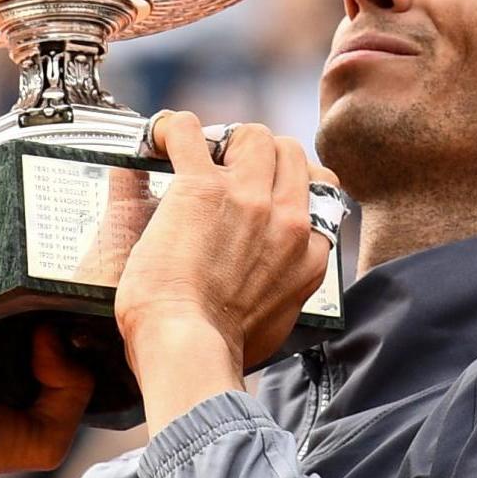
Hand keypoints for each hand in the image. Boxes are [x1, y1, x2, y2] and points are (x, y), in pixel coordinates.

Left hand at [116, 113, 335, 430]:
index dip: (286, 187)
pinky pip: (188, 132)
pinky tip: (160, 139)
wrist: (188, 348)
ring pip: (253, 135)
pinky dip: (172, 129)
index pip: (316, 194)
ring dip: (227, 138)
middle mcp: (287, 218)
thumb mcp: (277, 321)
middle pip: (289, 153)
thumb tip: (274, 291)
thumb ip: (283, 292)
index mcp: (307, 253)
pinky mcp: (201, 187)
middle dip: (262, 153)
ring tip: (201, 153)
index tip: (265, 193)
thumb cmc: (221, 348)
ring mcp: (248, 198)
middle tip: (230, 166)